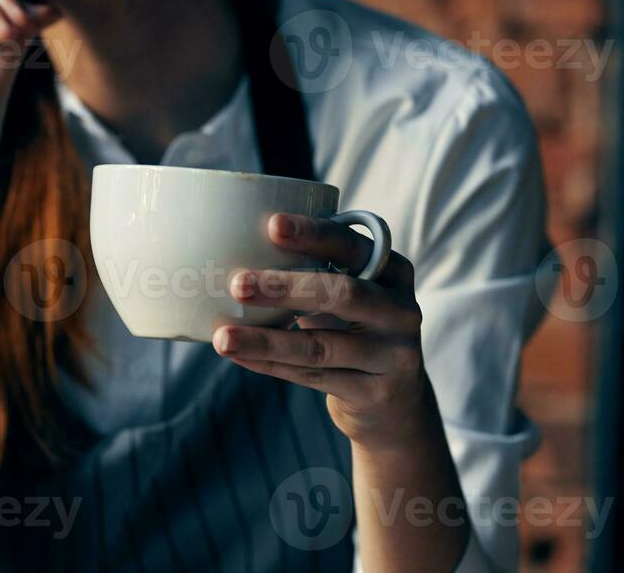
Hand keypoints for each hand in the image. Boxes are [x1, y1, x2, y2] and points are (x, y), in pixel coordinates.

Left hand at [212, 212, 429, 450]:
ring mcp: (392, 355)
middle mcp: (400, 310)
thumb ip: (314, 270)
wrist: (395, 399)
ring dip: (266, 340)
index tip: (272, 224)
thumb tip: (234, 248)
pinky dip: (270, 365)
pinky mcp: (375, 393)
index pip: (352, 246)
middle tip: (237, 284)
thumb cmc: (355, 328)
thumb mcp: (350, 292)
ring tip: (222, 337)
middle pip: (343, 294)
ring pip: (321, 346)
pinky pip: (312, 377)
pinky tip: (238, 356)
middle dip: (285, 287)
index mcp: (393, 271)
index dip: (313, 234)